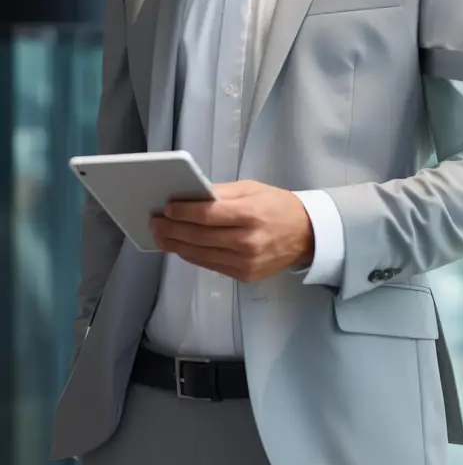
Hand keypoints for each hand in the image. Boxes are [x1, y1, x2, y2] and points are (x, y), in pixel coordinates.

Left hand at [149, 180, 314, 281]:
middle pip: (199, 237)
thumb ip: (221, 193)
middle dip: (172, 229)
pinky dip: (193, 255)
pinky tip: (181, 247)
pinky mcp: (244, 275)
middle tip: (154, 223)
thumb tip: (190, 196)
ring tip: (161, 236)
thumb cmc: (277, 206)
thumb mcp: (252, 189)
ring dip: (176, 245)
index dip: (183, 212)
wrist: (306, 235)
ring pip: (200, 255)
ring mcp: (245, 262)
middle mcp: (247, 241)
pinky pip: (210, 265)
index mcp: (250, 214)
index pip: (207, 215)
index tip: (166, 208)